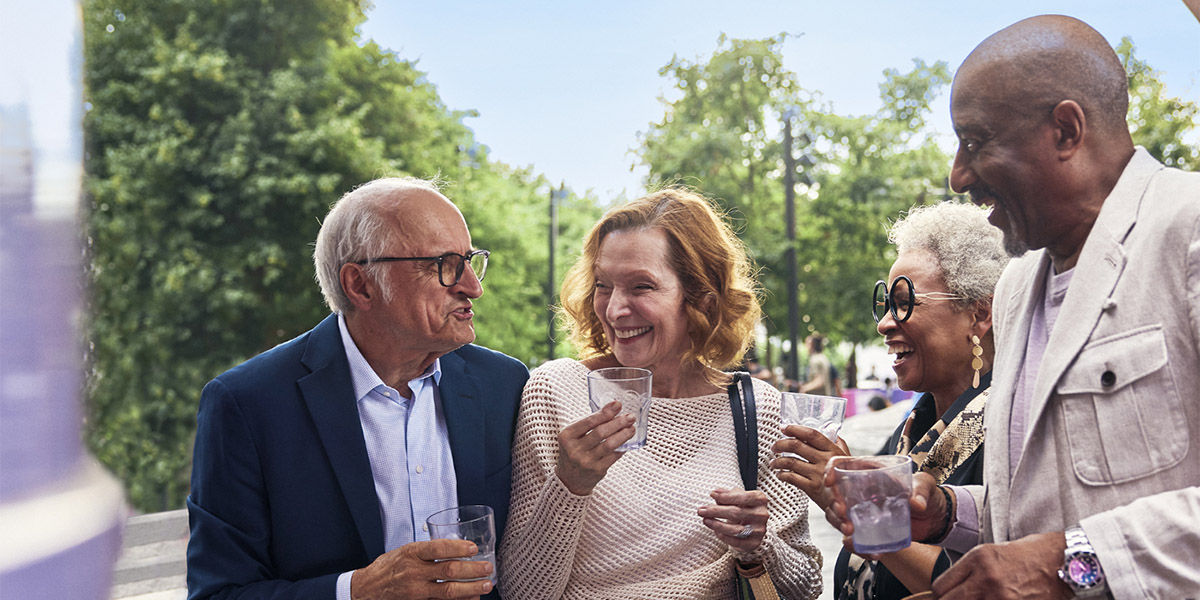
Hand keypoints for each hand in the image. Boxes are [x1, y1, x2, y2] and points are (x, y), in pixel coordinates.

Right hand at [351, 539, 491, 599]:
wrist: (366, 589)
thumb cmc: (388, 568)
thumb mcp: (404, 551)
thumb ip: (426, 551)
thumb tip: (456, 548)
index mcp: (411, 553)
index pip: (439, 548)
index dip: (459, 547)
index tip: (474, 548)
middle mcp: (414, 572)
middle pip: (449, 570)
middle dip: (473, 569)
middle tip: (487, 568)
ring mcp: (415, 591)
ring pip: (449, 591)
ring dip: (471, 588)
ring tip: (485, 585)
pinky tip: (470, 598)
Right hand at [555, 401, 635, 494]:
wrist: (570, 478)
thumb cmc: (574, 450)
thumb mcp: (574, 435)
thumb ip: (590, 422)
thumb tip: (613, 408)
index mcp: (567, 436)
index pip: (588, 422)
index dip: (605, 412)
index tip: (618, 405)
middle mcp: (574, 449)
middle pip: (600, 432)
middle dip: (618, 423)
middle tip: (630, 417)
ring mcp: (586, 461)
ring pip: (609, 445)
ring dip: (623, 434)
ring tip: (632, 428)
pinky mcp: (597, 470)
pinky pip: (614, 456)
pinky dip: (623, 447)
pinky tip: (628, 441)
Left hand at [698, 489, 769, 551]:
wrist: (754, 527)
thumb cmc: (743, 508)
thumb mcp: (737, 497)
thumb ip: (727, 494)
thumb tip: (715, 493)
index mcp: (760, 499)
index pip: (743, 497)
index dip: (726, 496)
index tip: (711, 494)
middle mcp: (762, 515)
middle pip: (736, 513)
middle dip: (716, 511)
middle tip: (701, 510)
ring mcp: (759, 530)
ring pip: (735, 529)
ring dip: (717, 525)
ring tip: (705, 520)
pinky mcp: (754, 543)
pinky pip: (735, 541)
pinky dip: (723, 536)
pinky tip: (715, 530)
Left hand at [769, 425, 847, 510]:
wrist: (849, 502)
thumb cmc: (847, 478)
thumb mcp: (847, 458)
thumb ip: (839, 444)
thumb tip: (831, 431)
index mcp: (833, 450)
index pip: (812, 435)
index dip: (796, 429)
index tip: (784, 427)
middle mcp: (825, 460)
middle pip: (797, 446)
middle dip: (781, 444)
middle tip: (775, 446)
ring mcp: (818, 474)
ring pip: (791, 462)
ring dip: (778, 460)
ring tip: (774, 462)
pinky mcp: (812, 488)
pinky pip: (791, 477)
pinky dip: (782, 474)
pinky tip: (780, 474)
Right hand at [821, 468, 949, 540]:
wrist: (933, 517)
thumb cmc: (926, 493)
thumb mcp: (925, 485)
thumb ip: (921, 490)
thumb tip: (917, 504)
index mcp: (869, 472)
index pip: (842, 465)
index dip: (831, 469)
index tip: (829, 482)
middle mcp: (860, 490)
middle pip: (834, 493)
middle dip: (832, 503)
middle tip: (843, 513)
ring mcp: (860, 511)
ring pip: (836, 516)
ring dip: (838, 524)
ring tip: (850, 532)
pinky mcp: (866, 529)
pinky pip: (853, 538)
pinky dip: (857, 547)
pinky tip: (872, 553)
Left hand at [930, 532, 1069, 598]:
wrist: (1064, 561)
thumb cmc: (1029, 556)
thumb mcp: (991, 553)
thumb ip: (968, 570)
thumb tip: (949, 589)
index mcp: (977, 559)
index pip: (940, 587)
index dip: (941, 595)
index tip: (947, 597)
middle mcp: (986, 578)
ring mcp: (1001, 597)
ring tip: (982, 599)